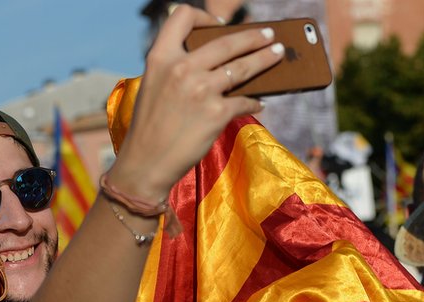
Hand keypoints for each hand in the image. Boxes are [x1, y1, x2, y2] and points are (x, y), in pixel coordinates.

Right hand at [107, 4, 284, 204]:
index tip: (219, 24)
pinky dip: (254, 102)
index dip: (204, 15)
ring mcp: (201, 90)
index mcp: (161, 58)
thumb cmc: (149, 128)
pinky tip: (259, 102)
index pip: (182, 16)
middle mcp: (181, 68)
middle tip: (269, 35)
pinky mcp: (216, 113)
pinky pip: (244, 101)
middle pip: (226, 41)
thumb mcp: (153, 86)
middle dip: (254, 36)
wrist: (146, 163)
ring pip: (243, 67)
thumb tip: (212, 62)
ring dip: (265, 58)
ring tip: (277, 53)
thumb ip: (174, 68)